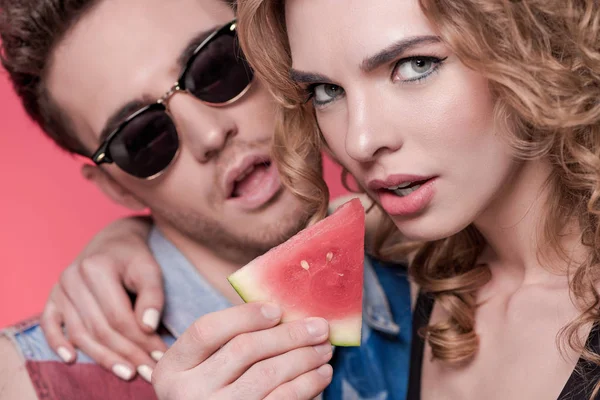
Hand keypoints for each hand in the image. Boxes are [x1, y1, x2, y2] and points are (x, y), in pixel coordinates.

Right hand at [40, 216, 167, 381]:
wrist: (114, 241)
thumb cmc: (135, 257)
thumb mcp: (150, 269)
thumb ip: (152, 295)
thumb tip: (149, 327)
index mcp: (97, 268)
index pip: (120, 316)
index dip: (141, 341)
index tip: (161, 358)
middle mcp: (73, 278)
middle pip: (100, 328)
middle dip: (127, 354)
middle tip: (148, 373)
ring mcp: (59, 288)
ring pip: (79, 333)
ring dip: (103, 358)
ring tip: (126, 374)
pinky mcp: (52, 297)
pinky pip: (49, 325)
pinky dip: (58, 343)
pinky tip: (71, 360)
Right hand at [152, 302, 332, 399]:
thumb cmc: (210, 392)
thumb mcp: (202, 368)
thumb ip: (227, 342)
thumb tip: (284, 312)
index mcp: (172, 368)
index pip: (206, 330)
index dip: (244, 315)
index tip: (278, 309)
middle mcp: (187, 392)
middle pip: (243, 349)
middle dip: (288, 334)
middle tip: (319, 326)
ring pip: (267, 374)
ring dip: (304, 358)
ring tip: (325, 348)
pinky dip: (307, 384)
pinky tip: (321, 374)